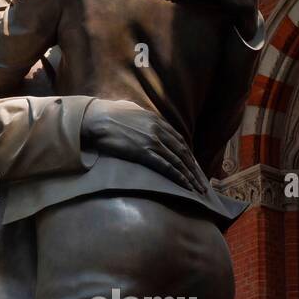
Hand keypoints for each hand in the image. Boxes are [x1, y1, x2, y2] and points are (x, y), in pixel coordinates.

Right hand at [82, 100, 210, 194]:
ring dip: (190, 176)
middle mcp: (158, 130)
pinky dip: (179, 177)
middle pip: (182, 151)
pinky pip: (167, 166)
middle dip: (194, 168)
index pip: (179, 139)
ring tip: (198, 189)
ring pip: (178, 161)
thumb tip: (140, 115)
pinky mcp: (144, 152)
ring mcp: (152, 141)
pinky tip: (185, 186)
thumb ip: (140, 114)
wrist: (96, 119)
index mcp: (156, 120)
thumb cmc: (108, 113)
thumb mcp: (130, 109)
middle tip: (201, 181)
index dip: (188, 154)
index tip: (193, 165)